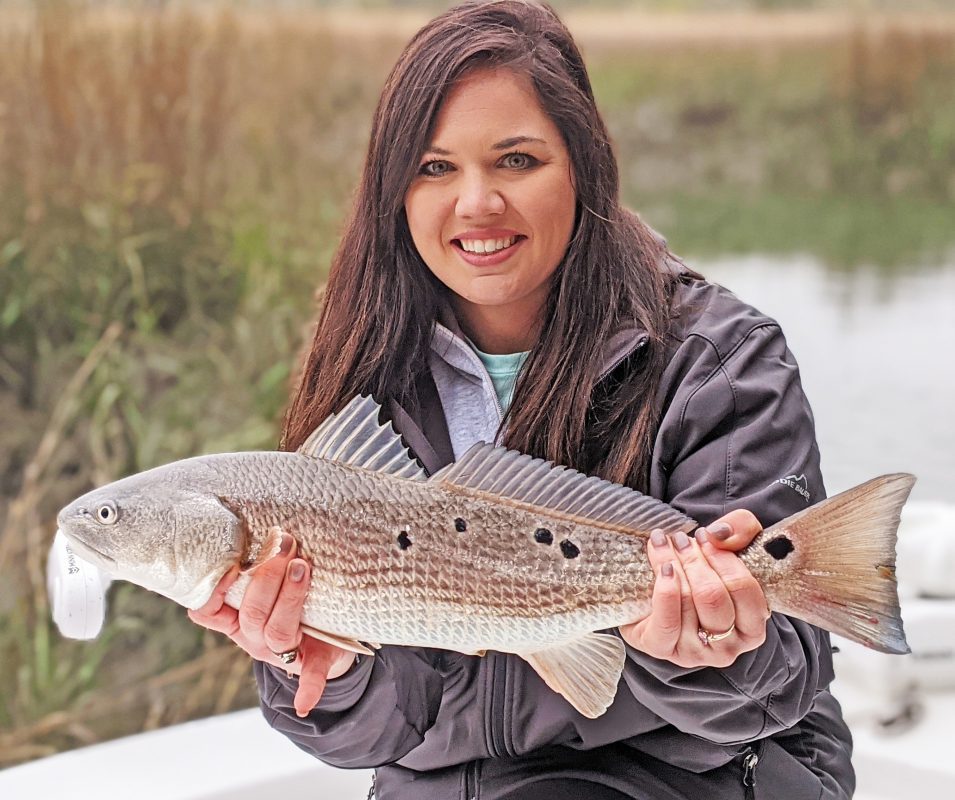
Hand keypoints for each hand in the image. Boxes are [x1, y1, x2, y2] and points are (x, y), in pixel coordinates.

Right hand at [187, 533, 354, 715]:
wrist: (326, 640)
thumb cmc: (289, 599)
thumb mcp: (265, 582)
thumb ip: (248, 561)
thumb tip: (216, 512)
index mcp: (237, 619)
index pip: (208, 610)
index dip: (213, 591)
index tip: (229, 564)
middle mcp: (254, 637)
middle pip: (253, 614)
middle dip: (267, 578)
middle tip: (284, 542)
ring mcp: (283, 652)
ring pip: (278, 632)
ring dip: (290, 600)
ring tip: (302, 566)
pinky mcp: (314, 662)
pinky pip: (308, 676)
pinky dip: (308, 687)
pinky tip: (306, 699)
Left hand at [619, 510, 770, 667]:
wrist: (653, 595)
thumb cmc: (700, 574)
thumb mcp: (730, 546)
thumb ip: (741, 528)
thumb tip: (721, 534)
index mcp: (752, 627)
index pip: (744, 590)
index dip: (723, 558)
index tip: (705, 536)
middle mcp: (728, 647)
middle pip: (712, 596)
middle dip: (693, 559)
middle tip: (679, 539)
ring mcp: (695, 652)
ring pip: (687, 601)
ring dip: (672, 563)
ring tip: (661, 543)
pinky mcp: (662, 649)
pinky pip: (667, 621)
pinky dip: (664, 589)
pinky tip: (662, 569)